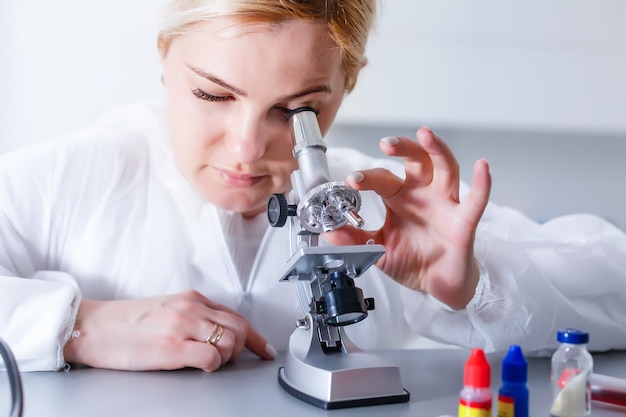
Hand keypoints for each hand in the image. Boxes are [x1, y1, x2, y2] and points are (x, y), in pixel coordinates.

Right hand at [63, 290, 274, 370]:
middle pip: (239, 327)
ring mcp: (182, 326)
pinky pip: (211, 358)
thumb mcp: (167, 310)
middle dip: (243, 348)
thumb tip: (218, 332)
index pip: (236, 315)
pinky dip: (213, 366)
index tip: (264, 349)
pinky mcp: (171, 346)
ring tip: (209, 364)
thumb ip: (194, 316)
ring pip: (230, 342)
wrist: (93, 328)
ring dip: (227, 358)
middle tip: (229, 361)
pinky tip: (199, 367)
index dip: (255, 336)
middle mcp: (191, 308)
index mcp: (191, 299)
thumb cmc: (126, 323)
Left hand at [323, 126, 490, 308]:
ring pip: (445, 169)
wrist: (437, 285)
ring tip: (425, 135)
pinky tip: (483, 167)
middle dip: (402, 148)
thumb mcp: (376, 250)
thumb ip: (354, 241)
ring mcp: (445, 205)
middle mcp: (423, 195)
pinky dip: (482, 184)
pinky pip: (476, 201)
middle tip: (386, 144)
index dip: (368, 177)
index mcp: (400, 199)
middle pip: (416, 161)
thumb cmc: (412, 260)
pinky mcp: (464, 222)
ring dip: (436, 150)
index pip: (383, 179)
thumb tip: (329, 231)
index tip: (352, 181)